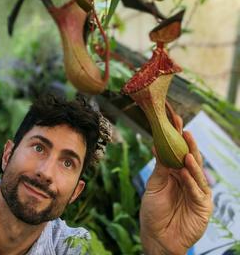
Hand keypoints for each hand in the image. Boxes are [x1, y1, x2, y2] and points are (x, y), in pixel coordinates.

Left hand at [140, 117, 212, 254]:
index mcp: (176, 172)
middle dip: (188, 144)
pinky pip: (197, 191)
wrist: (157, 237)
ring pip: (197, 172)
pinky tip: (184, 172)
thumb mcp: (155, 184)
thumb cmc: (153, 211)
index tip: (174, 119)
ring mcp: (197, 192)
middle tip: (184, 130)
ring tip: (186, 152)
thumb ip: (160, 166)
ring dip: (192, 162)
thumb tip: (157, 144)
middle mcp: (188, 179)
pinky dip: (191, 181)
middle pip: (190, 158)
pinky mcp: (203, 206)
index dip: (177, 136)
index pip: (178, 151)